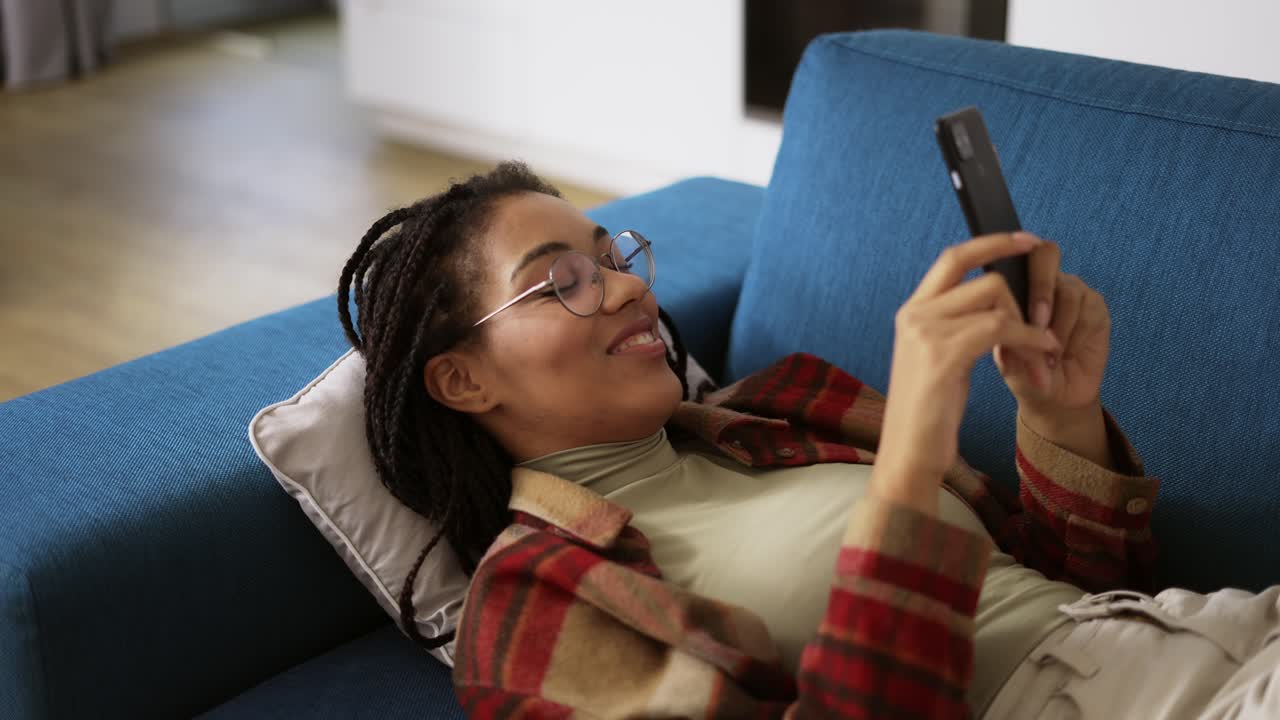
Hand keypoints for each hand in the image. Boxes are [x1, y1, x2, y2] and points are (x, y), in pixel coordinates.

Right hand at [873, 233, 1060, 511]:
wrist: (908, 454)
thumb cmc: (928, 413)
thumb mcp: (939, 359)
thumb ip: (955, 325)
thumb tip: (994, 300)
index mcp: (912, 311)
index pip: (954, 258)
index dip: (992, 244)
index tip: (1026, 241)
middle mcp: (914, 315)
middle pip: (982, 277)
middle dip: (1023, 296)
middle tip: (1044, 325)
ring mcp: (925, 334)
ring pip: (996, 300)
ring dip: (1030, 326)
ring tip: (1044, 354)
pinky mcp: (942, 356)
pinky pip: (1000, 329)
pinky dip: (1029, 340)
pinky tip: (1041, 357)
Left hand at [993, 237, 1110, 423]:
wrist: (1052, 397)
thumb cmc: (1021, 371)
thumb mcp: (1002, 352)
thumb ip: (999, 329)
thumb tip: (997, 312)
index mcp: (1016, 283)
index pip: (1014, 253)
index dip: (1012, 256)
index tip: (1003, 279)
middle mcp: (1046, 280)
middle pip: (1046, 255)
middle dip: (1040, 288)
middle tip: (1036, 320)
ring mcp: (1073, 291)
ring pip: (1067, 291)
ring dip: (1056, 326)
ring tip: (1048, 355)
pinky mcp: (1095, 307)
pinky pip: (1086, 311)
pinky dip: (1072, 335)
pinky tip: (1064, 354)